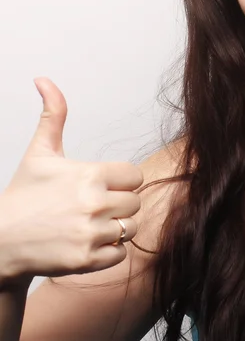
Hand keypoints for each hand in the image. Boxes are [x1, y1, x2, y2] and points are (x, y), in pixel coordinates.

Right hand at [0, 77, 143, 284]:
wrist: (0, 244)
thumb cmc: (24, 196)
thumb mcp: (40, 152)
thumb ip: (53, 115)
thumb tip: (44, 79)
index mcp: (90, 175)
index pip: (135, 176)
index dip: (121, 181)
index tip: (102, 185)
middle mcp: (94, 203)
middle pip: (135, 202)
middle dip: (119, 204)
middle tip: (93, 206)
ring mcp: (91, 233)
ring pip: (131, 227)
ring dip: (117, 227)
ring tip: (92, 224)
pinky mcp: (87, 260)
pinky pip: (121, 253)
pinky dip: (109, 250)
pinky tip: (87, 242)